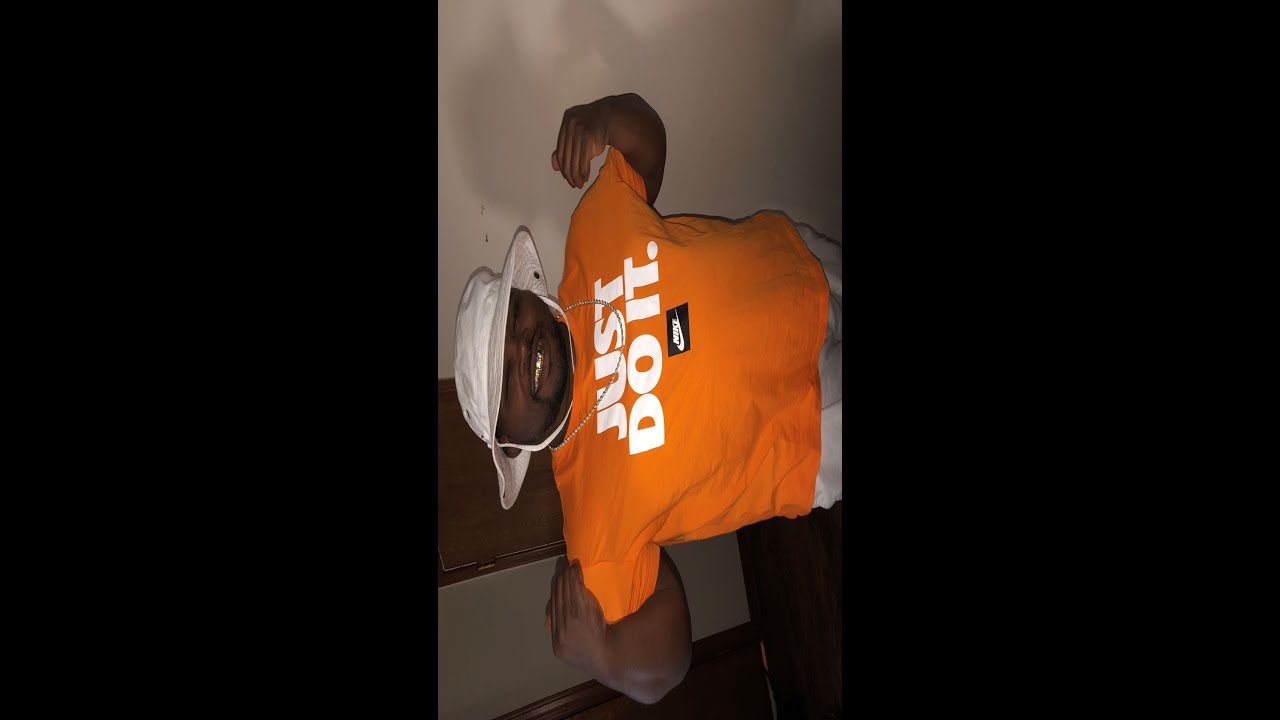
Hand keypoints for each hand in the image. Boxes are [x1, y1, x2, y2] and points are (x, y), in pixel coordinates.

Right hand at [545, 555, 607, 675]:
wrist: (609, 658)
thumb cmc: (597, 655)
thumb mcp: (575, 650)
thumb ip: (566, 637)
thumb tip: (553, 624)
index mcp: (557, 641)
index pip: (553, 611)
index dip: (556, 595)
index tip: (558, 584)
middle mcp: (560, 628)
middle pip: (557, 599)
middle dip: (559, 583)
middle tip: (562, 569)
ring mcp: (568, 619)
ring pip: (564, 592)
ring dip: (566, 576)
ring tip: (569, 565)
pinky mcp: (579, 611)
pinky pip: (574, 590)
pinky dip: (574, 577)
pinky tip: (575, 568)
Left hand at [551, 101, 608, 189]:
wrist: (610, 117)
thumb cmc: (594, 129)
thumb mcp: (577, 137)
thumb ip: (565, 149)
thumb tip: (554, 167)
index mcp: (565, 122)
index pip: (561, 150)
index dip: (563, 167)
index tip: (567, 178)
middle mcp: (570, 123)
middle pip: (566, 155)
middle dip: (569, 173)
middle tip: (573, 184)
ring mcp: (579, 128)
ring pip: (574, 157)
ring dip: (576, 174)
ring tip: (580, 183)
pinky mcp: (588, 134)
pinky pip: (583, 156)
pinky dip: (583, 169)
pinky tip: (585, 176)